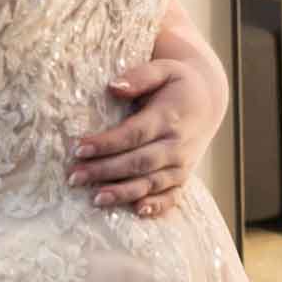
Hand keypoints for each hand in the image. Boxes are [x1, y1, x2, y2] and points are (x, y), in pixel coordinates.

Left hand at [68, 57, 225, 218]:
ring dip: (123, 193)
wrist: (208, 100)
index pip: (133, 134)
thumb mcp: (163, 69)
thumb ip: (140, 76)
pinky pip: (172, 196)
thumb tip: (113, 87)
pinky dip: (157, 206)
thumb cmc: (177, 83)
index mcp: (168, 117)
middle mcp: (176, 145)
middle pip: (138, 162)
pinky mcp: (184, 177)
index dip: (106, 143)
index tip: (79, 148)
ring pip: (151, 183)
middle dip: (105, 171)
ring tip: (95, 198)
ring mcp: (182, 164)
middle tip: (74, 177)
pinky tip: (137, 211)